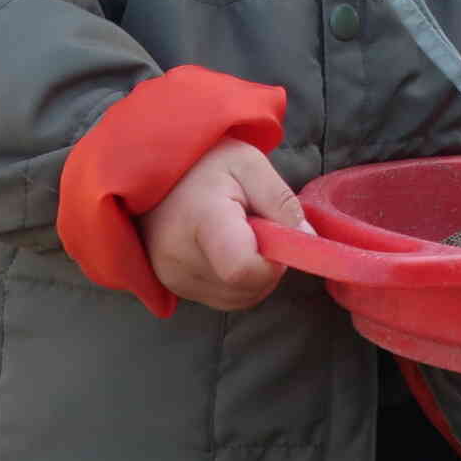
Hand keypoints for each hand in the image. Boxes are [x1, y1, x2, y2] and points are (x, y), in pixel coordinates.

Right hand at [138, 138, 309, 312]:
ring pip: (238, 298)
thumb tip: (308, 241)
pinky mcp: (170, 286)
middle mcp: (180, 257)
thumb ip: (281, 201)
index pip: (242, 270)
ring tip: (239, 235)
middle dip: (267, 266)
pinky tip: (225, 250)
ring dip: (253, 275)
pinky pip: (221, 298)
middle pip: (246, 288)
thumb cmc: (205, 162)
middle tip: (257, 228)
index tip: (275, 237)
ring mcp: (172, 275)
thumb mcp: (250, 164)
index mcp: (203, 220)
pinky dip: (235, 282)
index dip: (271, 264)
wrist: (152, 169)